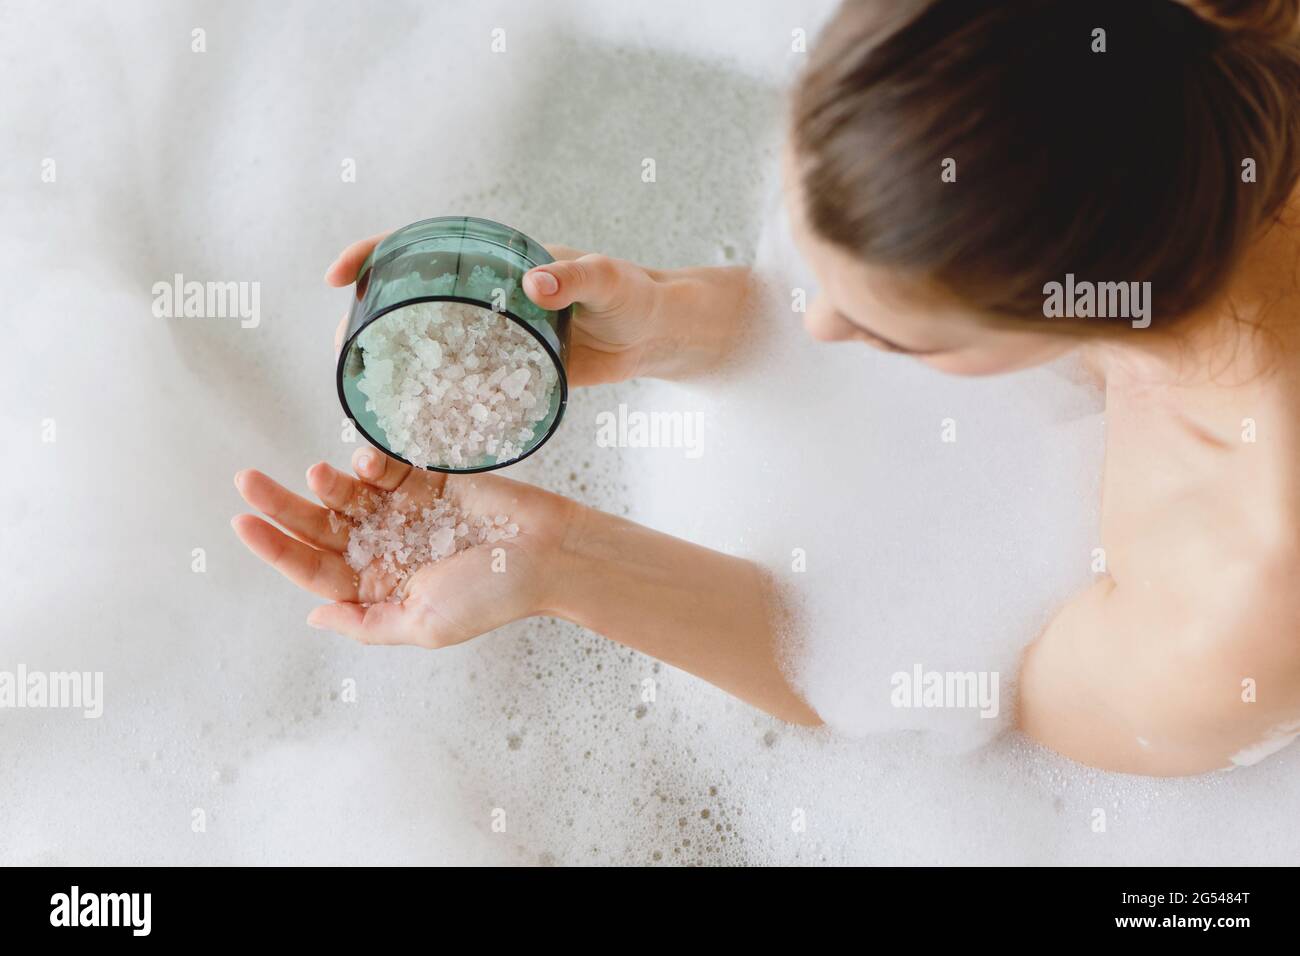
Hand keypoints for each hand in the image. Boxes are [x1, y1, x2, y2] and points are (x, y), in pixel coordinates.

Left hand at [231, 448, 581, 646]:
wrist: (548, 554)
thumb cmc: (492, 596)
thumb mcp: (423, 626)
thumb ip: (366, 623)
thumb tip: (312, 618)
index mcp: (380, 590)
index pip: (314, 569)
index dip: (276, 547)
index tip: (241, 523)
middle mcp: (387, 551)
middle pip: (320, 528)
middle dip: (282, 506)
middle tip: (247, 480)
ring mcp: (407, 515)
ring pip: (347, 497)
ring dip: (327, 485)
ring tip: (319, 475)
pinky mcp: (430, 484)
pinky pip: (387, 470)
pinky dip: (369, 465)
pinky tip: (363, 465)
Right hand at [325, 233, 669, 385]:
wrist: (658, 336)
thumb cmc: (634, 295)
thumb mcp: (607, 280)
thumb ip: (576, 278)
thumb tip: (534, 280)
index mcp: (495, 257)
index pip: (418, 245)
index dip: (372, 255)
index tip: (339, 276)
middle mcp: (483, 293)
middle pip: (407, 300)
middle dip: (366, 321)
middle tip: (344, 353)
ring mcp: (491, 333)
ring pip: (426, 345)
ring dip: (392, 367)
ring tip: (365, 395)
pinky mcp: (506, 369)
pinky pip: (459, 382)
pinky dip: (435, 399)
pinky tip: (415, 424)